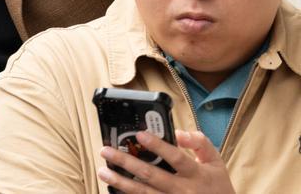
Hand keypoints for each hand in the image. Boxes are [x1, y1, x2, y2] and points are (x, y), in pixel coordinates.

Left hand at [98, 129, 235, 193]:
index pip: (176, 158)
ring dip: (120, 182)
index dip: (158, 146)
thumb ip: (200, 143)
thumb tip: (178, 133)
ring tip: (103, 171)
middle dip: (126, 162)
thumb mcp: (215, 162)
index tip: (140, 134)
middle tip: (106, 151)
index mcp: (197, 174)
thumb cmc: (217, 187)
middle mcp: (184, 190)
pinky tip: (114, 189)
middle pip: (151, 175)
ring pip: (143, 193)